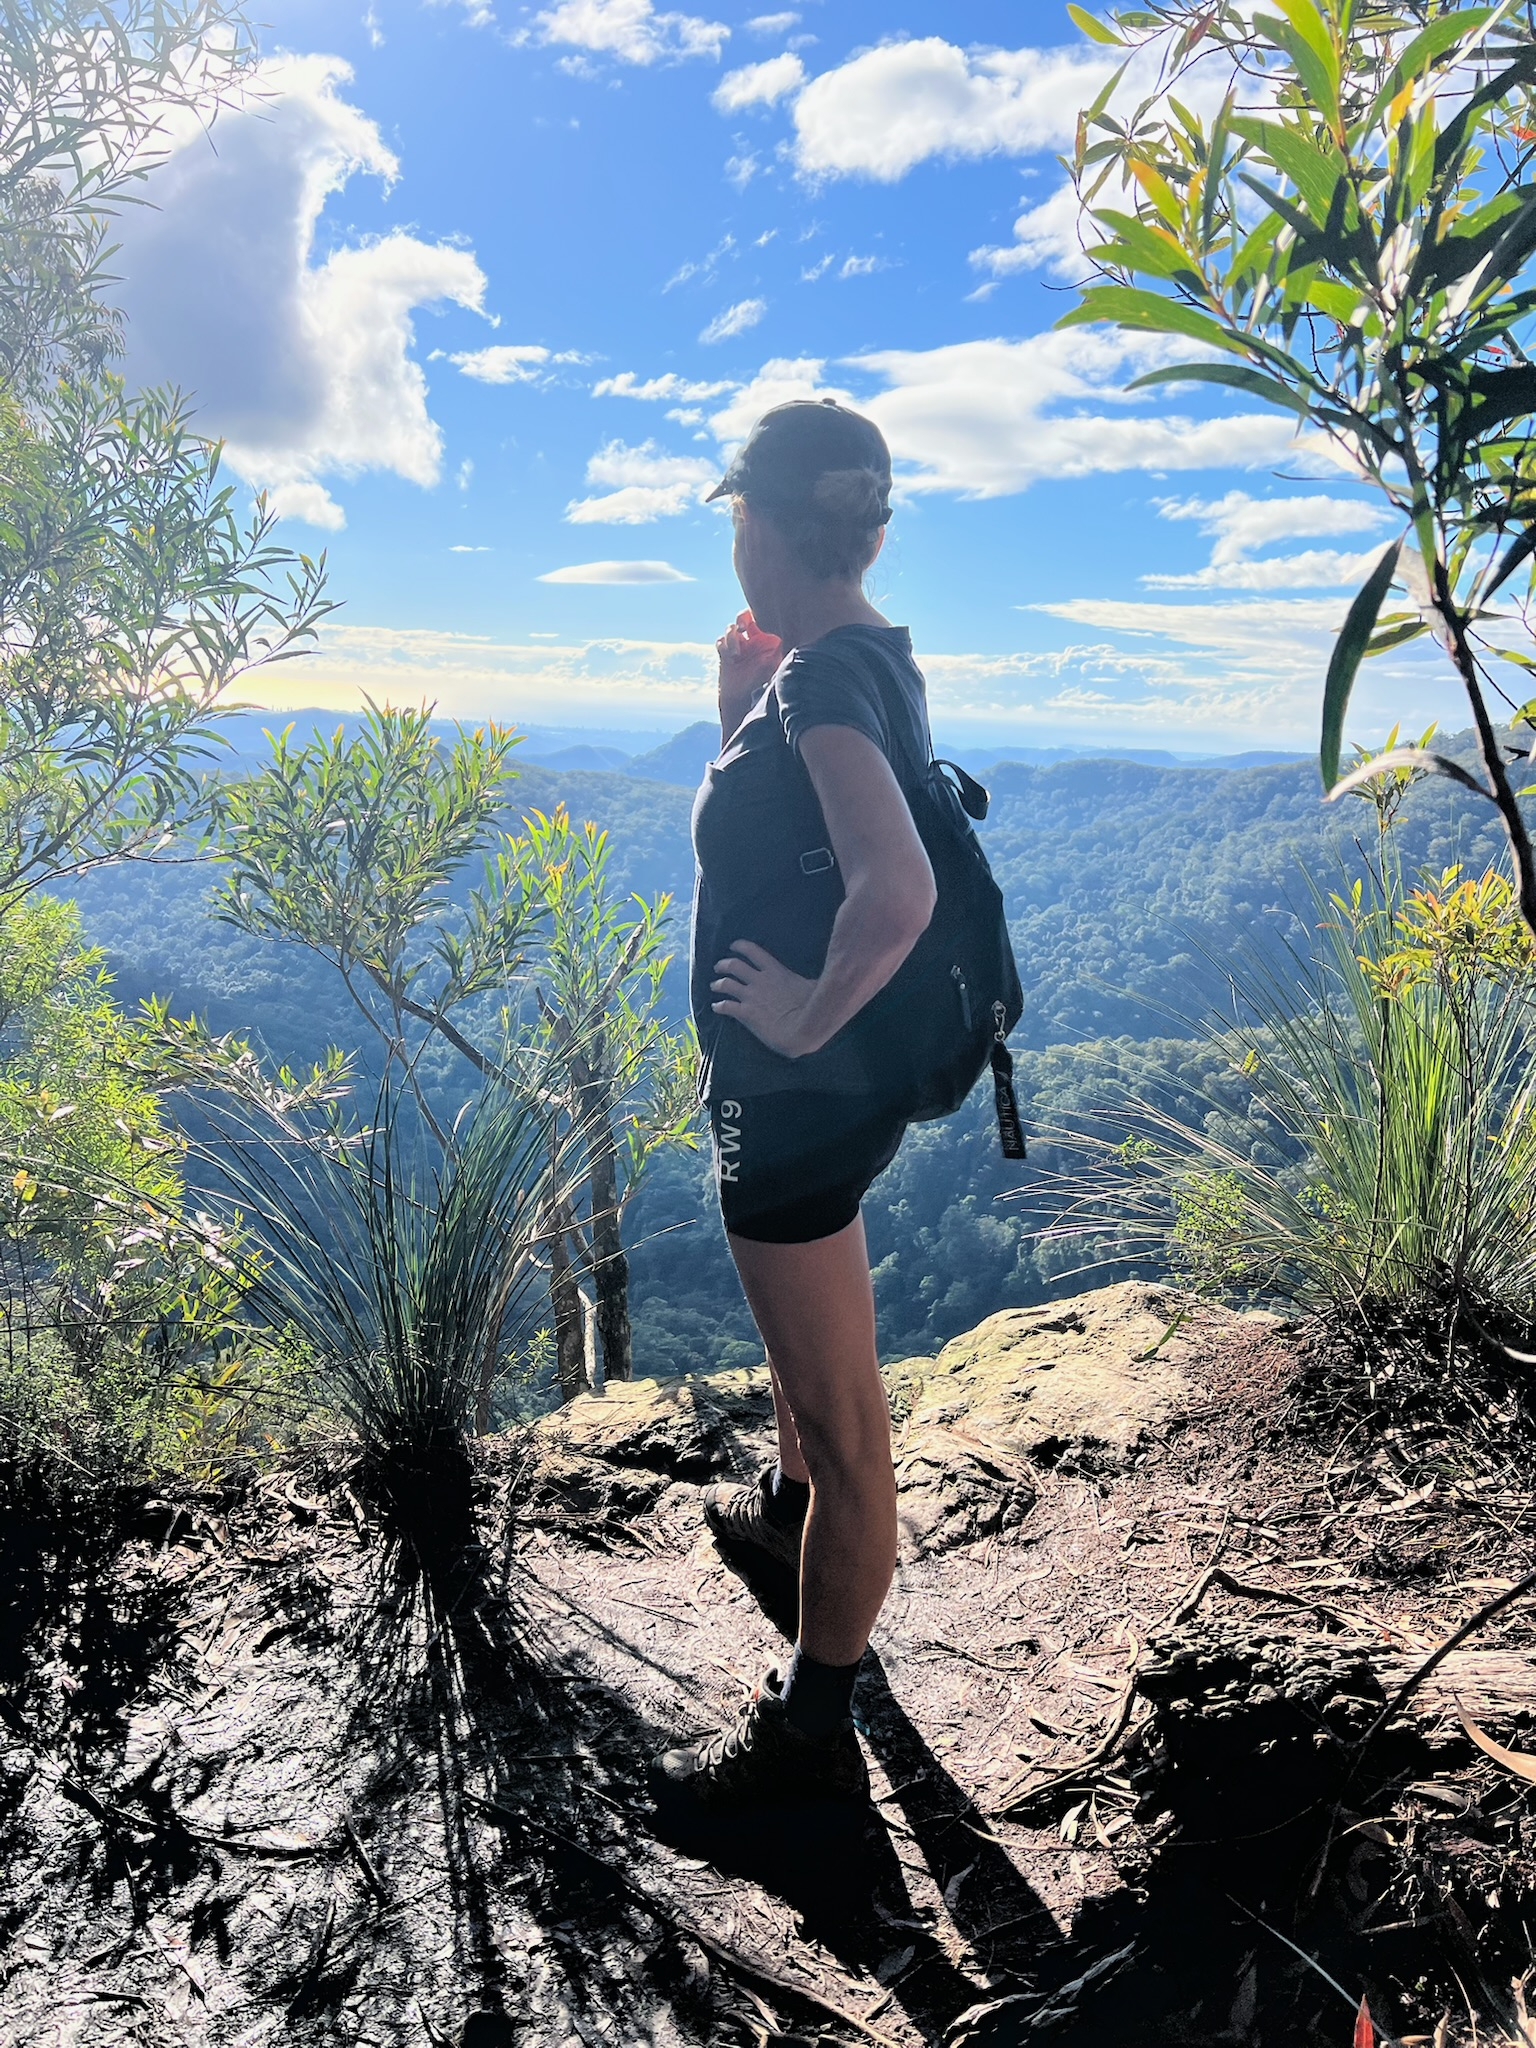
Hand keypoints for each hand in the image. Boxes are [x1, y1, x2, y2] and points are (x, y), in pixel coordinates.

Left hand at [711, 940, 819, 1057]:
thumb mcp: (813, 986)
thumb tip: (819, 980)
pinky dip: (719, 1006)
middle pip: (734, 965)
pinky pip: (726, 1006)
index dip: (740, 946)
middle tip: (719, 967)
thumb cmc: (814, 1007)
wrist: (802, 1029)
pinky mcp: (746, 1013)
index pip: (753, 951)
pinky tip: (716, 1007)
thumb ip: (809, 981)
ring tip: (714, 985)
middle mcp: (759, 980)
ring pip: (726, 984)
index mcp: (775, 971)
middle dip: (723, 964)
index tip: (733, 946)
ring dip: (718, 983)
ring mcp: (750, 996)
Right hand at [717, 609, 781, 738]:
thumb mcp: (775, 665)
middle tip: (742, 627)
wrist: (745, 698)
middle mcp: (752, 639)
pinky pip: (721, 641)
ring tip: (736, 654)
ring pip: (730, 629)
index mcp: (765, 639)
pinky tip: (730, 658)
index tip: (757, 621)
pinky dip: (724, 647)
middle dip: (741, 618)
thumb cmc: (762, 683)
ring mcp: (738, 645)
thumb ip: (779, 650)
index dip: (758, 613)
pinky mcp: (725, 652)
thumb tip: (784, 639)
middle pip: (744, 616)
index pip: (762, 618)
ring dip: (731, 639)